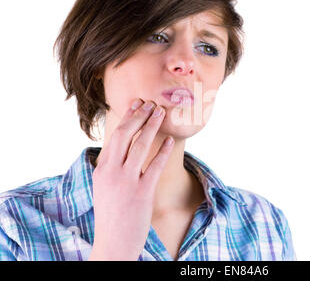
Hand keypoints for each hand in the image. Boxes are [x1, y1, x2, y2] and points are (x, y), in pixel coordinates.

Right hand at [88, 99, 173, 260]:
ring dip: (152, 126)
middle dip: (139, 116)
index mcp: (102, 169)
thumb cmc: (111, 215)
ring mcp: (127, 181)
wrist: (113, 243)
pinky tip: (170, 141)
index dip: (127, 118)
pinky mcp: (142, 192)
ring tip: (162, 113)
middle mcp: (112, 172)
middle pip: (124, 135)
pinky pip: (154, 166)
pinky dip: (163, 151)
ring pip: (140, 145)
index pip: (114, 136)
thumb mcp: (103, 188)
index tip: (136, 105)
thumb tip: (122, 151)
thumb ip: (111, 168)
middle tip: (151, 103)